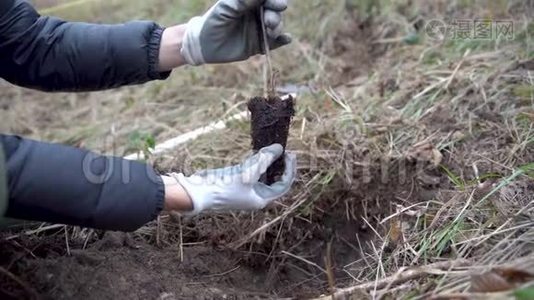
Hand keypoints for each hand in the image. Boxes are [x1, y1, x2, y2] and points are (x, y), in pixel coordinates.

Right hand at [172, 144, 295, 213]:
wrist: (199, 192)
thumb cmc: (224, 186)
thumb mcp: (248, 172)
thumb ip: (264, 159)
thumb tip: (279, 148)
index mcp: (262, 199)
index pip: (283, 184)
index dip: (289, 169)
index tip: (289, 154)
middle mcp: (256, 195)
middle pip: (275, 179)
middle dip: (280, 165)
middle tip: (284, 150)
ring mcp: (246, 188)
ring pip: (264, 174)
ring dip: (268, 161)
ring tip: (271, 148)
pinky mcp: (237, 181)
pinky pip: (252, 171)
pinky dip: (256, 161)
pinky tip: (259, 151)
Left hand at [181, 0, 290, 64]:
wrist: (203, 45)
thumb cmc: (212, 22)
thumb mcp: (225, 9)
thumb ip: (242, 1)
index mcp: (249, 4)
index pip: (267, 0)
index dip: (275, 1)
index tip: (280, 5)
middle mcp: (257, 15)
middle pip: (274, 12)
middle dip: (275, 16)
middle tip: (269, 21)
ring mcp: (259, 30)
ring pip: (276, 27)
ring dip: (277, 28)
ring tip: (272, 32)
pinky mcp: (259, 45)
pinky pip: (274, 43)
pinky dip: (282, 41)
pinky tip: (287, 39)